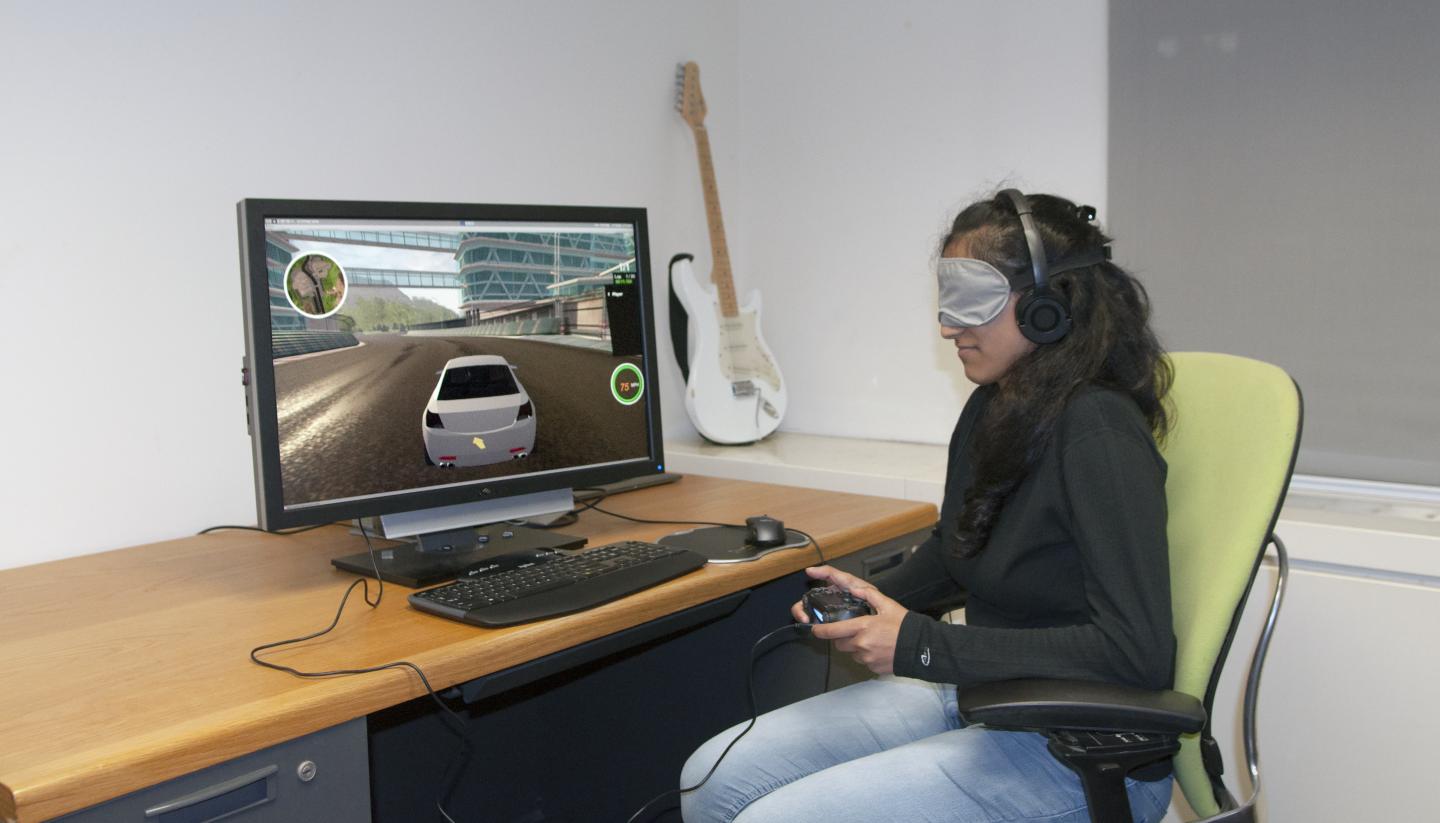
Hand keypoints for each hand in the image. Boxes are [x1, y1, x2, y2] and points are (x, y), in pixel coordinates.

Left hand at [790, 566, 906, 675]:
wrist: (921, 648)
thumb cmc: (905, 626)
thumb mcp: (888, 605)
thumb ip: (870, 595)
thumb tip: (854, 589)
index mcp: (863, 627)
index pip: (833, 631)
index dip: (821, 631)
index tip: (815, 629)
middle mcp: (862, 644)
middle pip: (839, 644)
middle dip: (840, 638)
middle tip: (851, 631)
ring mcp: (866, 658)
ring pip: (850, 653)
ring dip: (854, 647)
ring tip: (869, 639)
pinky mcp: (872, 668)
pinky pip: (862, 661)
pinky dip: (865, 656)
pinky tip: (877, 648)